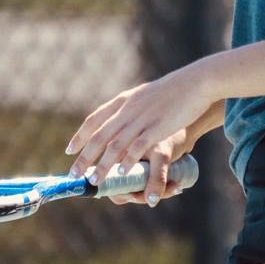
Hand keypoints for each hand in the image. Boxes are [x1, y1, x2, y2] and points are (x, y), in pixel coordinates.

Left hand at [66, 67, 219, 206]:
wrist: (194, 83)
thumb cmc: (172, 91)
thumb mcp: (144, 95)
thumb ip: (130, 107)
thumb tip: (118, 116)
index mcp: (123, 101)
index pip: (94, 120)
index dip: (80, 136)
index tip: (69, 150)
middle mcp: (127, 109)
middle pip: (99, 136)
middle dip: (85, 157)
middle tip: (74, 174)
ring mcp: (141, 119)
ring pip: (115, 145)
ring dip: (103, 165)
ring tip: (94, 181)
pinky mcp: (157, 128)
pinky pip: (138, 147)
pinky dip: (128, 161)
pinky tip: (122, 173)